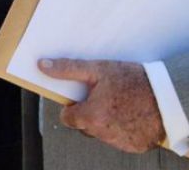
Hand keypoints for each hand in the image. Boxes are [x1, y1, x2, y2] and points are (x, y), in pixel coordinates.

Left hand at [39, 58, 164, 152]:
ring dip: (105, 122)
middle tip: (104, 97)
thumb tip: (42, 66)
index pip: (67, 118)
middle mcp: (103, 134)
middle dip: (89, 113)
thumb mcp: (99, 69)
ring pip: (102, 133)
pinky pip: (120, 139)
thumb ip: (68, 69)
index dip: (73, 107)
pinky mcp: (135, 147)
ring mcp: (120, 142)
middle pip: (84, 126)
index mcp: (91, 117)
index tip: (83, 97)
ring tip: (120, 103)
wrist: (170, 96)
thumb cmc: (134, 81)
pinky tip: (131, 114)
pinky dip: (122, 129)